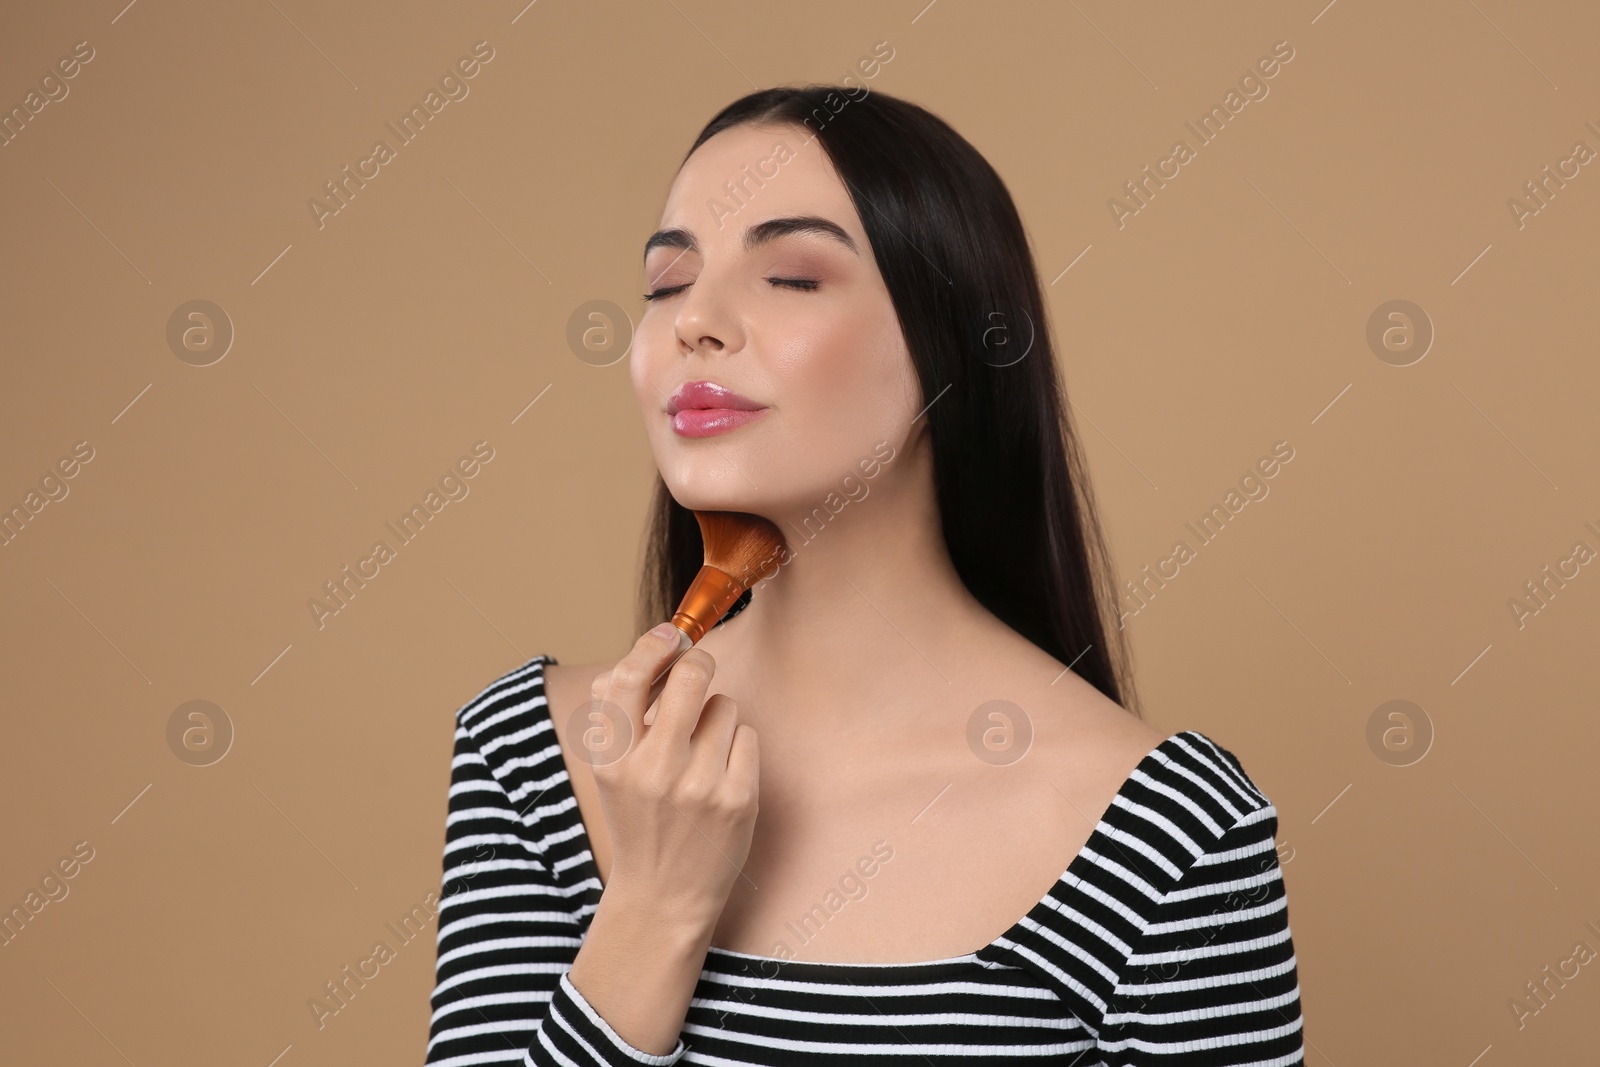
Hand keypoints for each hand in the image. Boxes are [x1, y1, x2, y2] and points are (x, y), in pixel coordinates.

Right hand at [583, 623, 759, 930]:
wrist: (663, 895)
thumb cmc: (639, 816)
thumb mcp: (610, 769)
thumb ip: (619, 710)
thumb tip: (657, 642)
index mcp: (613, 760)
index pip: (624, 679)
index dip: (651, 646)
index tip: (669, 636)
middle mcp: (654, 770)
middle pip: (692, 676)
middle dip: (699, 663)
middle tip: (698, 669)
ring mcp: (699, 786)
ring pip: (725, 704)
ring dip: (716, 716)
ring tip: (702, 751)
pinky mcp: (738, 799)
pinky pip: (747, 735)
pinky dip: (737, 746)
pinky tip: (721, 774)